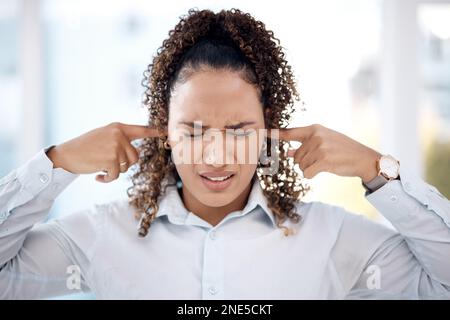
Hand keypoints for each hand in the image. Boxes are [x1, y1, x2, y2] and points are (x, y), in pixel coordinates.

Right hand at [46, 122, 164, 182]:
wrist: (66, 154)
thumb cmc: (85, 147)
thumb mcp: (104, 137)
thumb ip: (120, 141)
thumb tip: (137, 151)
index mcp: (118, 127)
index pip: (141, 129)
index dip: (155, 132)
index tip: (166, 132)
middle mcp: (119, 134)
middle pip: (135, 156)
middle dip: (124, 164)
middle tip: (108, 163)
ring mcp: (115, 146)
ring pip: (126, 167)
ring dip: (114, 171)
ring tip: (100, 166)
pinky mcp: (111, 159)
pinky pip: (116, 175)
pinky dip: (108, 179)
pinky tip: (98, 176)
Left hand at [274, 124, 381, 182]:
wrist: (363, 158)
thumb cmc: (342, 150)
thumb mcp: (324, 142)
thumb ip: (305, 146)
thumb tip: (287, 153)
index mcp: (314, 129)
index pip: (290, 132)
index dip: (276, 134)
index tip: (263, 133)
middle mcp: (315, 136)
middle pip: (295, 156)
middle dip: (304, 162)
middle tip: (321, 160)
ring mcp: (319, 147)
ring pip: (300, 166)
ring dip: (310, 168)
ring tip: (325, 163)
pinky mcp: (323, 160)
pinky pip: (307, 173)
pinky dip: (312, 175)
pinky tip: (324, 170)